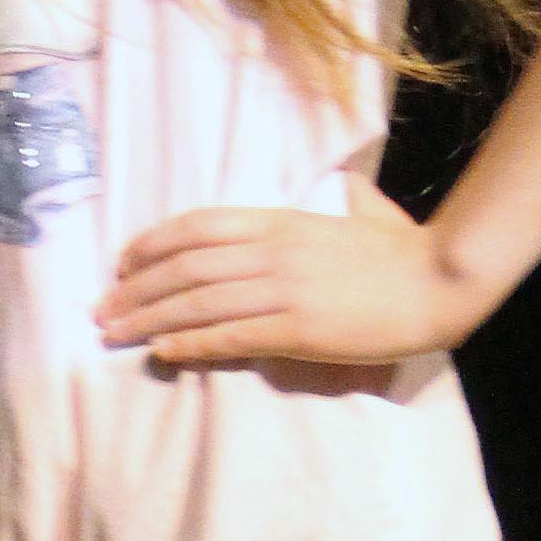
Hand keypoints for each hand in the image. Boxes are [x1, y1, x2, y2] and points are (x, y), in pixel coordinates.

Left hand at [93, 197, 473, 370]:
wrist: (439, 281)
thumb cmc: (405, 250)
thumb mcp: (364, 212)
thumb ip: (344, 202)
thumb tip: (346, 189)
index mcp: (282, 221)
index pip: (199, 226)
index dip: (153, 243)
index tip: (122, 262)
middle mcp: (273, 252)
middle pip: (186, 267)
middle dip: (135, 289)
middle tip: (101, 309)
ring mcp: (284, 290)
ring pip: (198, 303)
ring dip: (149, 319)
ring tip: (114, 333)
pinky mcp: (298, 329)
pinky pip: (230, 336)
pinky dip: (191, 344)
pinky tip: (163, 351)